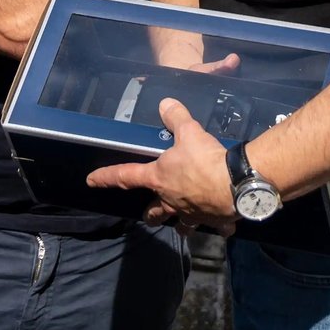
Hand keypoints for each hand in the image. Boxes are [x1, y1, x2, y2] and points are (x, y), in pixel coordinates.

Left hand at [87, 98, 236, 231]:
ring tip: (182, 224)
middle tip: (150, 213)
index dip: (106, 177)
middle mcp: (171, 200)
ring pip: (181, 225)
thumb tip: (165, 103)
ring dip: (180, 225)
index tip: (91, 181)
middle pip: (153, 213)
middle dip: (150, 214)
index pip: (125, 176)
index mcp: (159, 178)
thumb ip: (176, 117)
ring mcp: (191, 213)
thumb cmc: (206, 159)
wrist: (237, 183)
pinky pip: (215, 226)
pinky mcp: (214, 220)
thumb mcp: (190, 132)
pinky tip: (223, 223)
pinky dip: (218, 224)